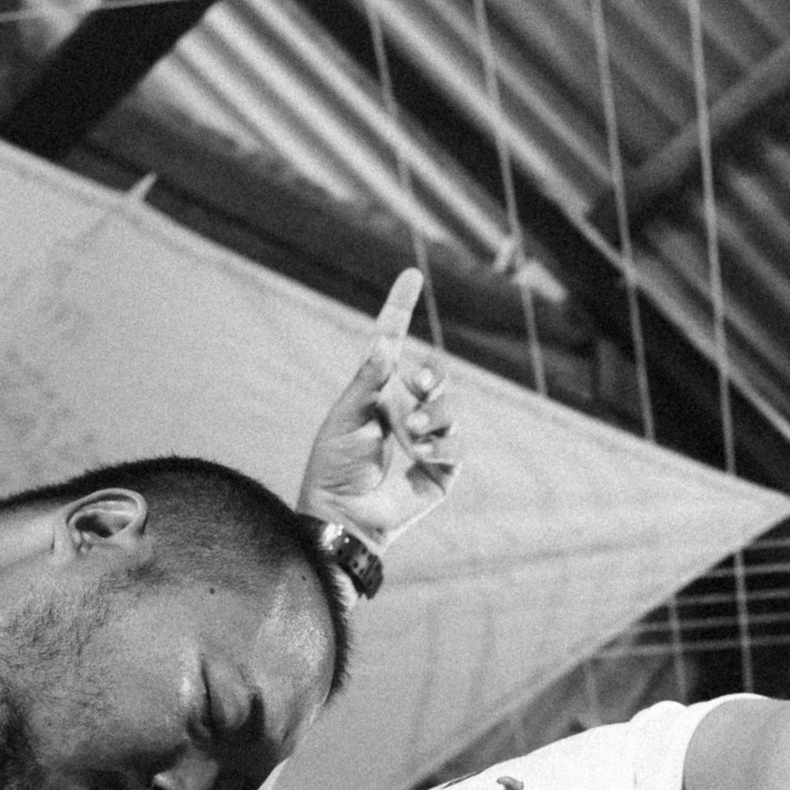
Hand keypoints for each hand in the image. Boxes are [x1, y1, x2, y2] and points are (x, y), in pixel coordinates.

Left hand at [297, 270, 459, 549]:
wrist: (342, 515)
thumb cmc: (333, 467)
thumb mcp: (345, 416)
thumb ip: (369, 380)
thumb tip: (388, 342)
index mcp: (378, 391)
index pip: (394, 340)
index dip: (401, 306)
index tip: (411, 274)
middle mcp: (405, 409)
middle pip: (435, 374)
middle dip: (433, 375)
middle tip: (420, 384)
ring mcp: (427, 439)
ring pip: (450, 408)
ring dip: (435, 414)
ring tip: (413, 430)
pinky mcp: (441, 470)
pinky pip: (456, 446)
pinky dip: (441, 445)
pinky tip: (421, 453)